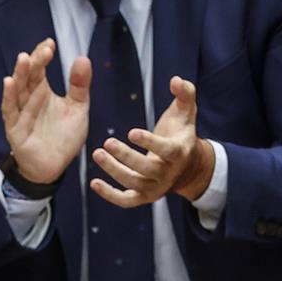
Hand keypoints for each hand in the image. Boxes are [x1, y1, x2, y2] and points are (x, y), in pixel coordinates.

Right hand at [0, 43, 91, 185]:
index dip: (42, 56)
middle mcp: (28, 100)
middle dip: (34, 63)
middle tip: (44, 51)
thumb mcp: (77, 108)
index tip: (50, 43)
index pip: (39, 70)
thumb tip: (83, 59)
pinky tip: (9, 82)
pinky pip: (10, 111)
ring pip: (18, 91)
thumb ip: (79, 85)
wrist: (54, 166)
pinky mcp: (15, 129)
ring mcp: (20, 114)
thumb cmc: (63, 137)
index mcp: (41, 92)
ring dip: (20, 75)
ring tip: (24, 59)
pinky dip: (9, 97)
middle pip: (28, 77)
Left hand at [89, 75, 213, 207]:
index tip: (131, 132)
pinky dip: (109, 195)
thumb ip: (185, 93)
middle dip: (126, 157)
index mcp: (179, 152)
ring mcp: (155, 188)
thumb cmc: (181, 134)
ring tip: (97, 154)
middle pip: (146, 169)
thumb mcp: (187, 113)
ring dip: (113, 171)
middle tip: (107, 143)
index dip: (149, 143)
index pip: (166, 150)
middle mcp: (168, 174)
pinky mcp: (143, 197)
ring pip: (133, 184)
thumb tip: (176, 79)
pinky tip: (93, 182)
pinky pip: (126, 200)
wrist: (188, 167)